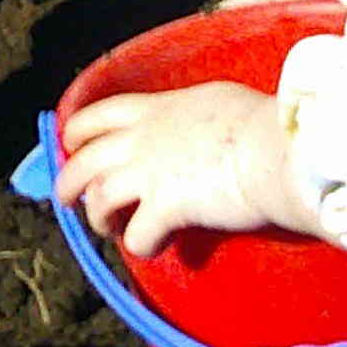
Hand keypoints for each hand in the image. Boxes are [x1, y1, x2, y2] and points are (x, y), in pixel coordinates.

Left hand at [55, 82, 320, 255]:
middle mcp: (142, 139)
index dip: (76, 131)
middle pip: (83, 160)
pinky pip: (137, 236)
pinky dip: (140, 245)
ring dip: (98, 217)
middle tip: (67, 199)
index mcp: (154, 109)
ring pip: (98, 199)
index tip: (71, 144)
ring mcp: (150, 173)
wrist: (280, 149)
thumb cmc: (264, 123)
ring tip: (107, 228)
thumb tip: (201, 121)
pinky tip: (154, 246)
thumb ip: (193, 114)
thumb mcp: (219, 101)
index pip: (97, 115)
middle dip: (68, 182)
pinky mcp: (165, 207)